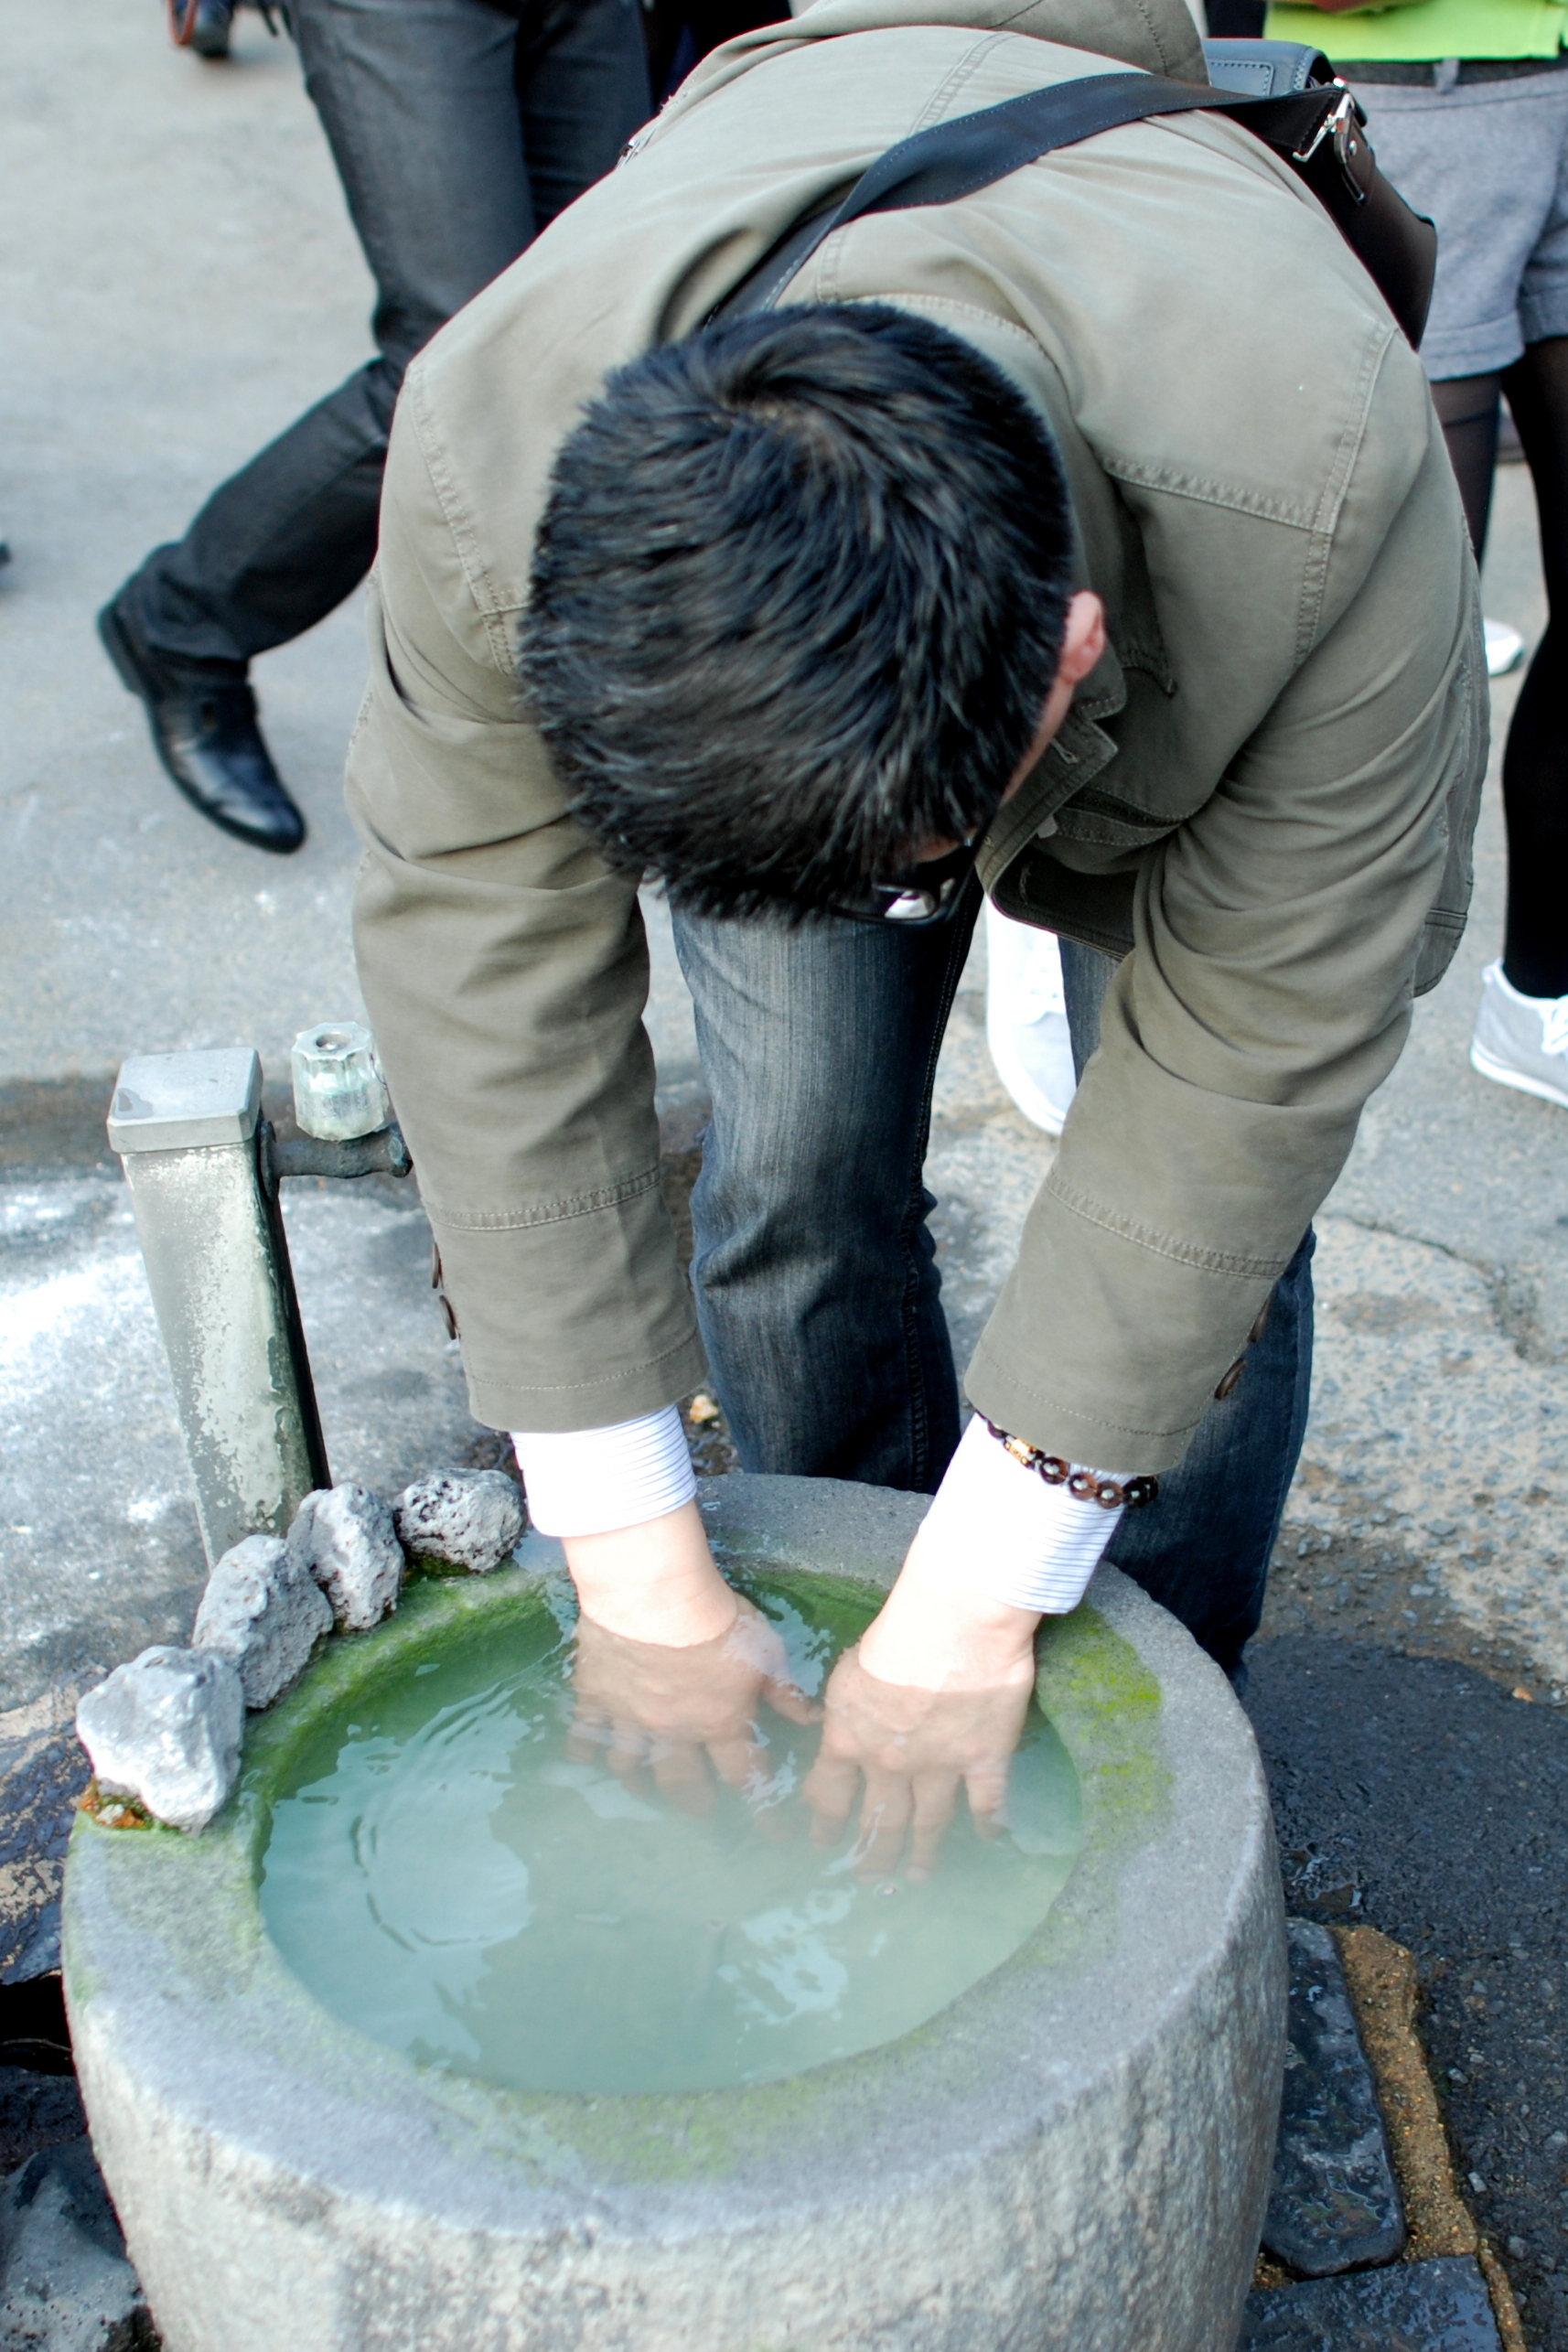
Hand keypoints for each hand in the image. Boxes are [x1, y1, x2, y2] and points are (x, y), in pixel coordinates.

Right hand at [568, 1593, 817, 1816]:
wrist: (652, 1600)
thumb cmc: (716, 1621)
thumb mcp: (765, 1651)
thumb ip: (783, 1690)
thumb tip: (811, 1720)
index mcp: (719, 1723)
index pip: (746, 1776)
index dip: (762, 1808)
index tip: (772, 1836)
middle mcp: (674, 1731)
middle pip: (683, 1780)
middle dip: (695, 1801)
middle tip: (701, 1811)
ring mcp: (630, 1717)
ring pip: (631, 1764)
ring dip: (639, 1783)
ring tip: (643, 1792)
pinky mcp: (596, 1696)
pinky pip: (586, 1731)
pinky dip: (583, 1748)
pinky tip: (582, 1758)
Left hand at [798, 1536, 1039, 1879]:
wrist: (951, 1625)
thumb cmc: (893, 1633)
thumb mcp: (846, 1671)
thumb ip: (843, 1709)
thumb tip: (834, 1725)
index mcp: (849, 1740)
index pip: (829, 1794)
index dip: (825, 1824)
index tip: (822, 1846)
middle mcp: (890, 1764)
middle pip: (879, 1820)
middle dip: (871, 1854)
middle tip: (868, 1879)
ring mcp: (940, 1767)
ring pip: (928, 1822)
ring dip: (921, 1853)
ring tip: (917, 1877)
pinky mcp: (985, 1758)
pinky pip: (987, 1802)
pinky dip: (988, 1824)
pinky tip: (988, 1840)